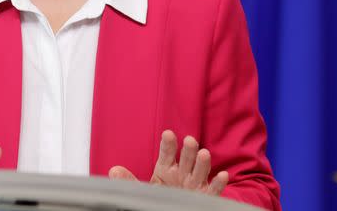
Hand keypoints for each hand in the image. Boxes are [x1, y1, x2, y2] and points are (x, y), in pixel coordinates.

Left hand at [109, 130, 228, 195]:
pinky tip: (223, 175)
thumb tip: (114, 171)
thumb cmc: (159, 198)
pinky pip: (213, 191)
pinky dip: (218, 184)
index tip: (167, 133)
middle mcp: (182, 173)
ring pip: (200, 171)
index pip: (166, 154)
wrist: (169, 208)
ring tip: (204, 154)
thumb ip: (129, 181)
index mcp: (165, 169)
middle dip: (188, 150)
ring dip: (203, 163)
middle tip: (189, 140)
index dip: (168, 144)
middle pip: (186, 159)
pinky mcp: (204, 197)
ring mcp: (194, 184)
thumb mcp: (142, 190)